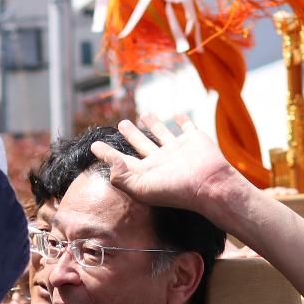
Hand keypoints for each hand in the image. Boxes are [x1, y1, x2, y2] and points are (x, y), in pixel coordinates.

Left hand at [92, 118, 243, 226]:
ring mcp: (177, 149)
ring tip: (143, 115)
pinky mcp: (193, 140)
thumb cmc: (174, 190)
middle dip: (130, 134)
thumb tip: (109, 160)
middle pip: (141, 144)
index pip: (122, 160)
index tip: (95, 144)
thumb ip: (121, 174)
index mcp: (146, 172)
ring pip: (161, 134)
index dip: (107, 153)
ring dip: (153, 124)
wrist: (208, 185)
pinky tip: (177, 114)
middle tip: (121, 123)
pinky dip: (182, 120)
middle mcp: (160, 160)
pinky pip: (186, 126)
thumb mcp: (141, 186)